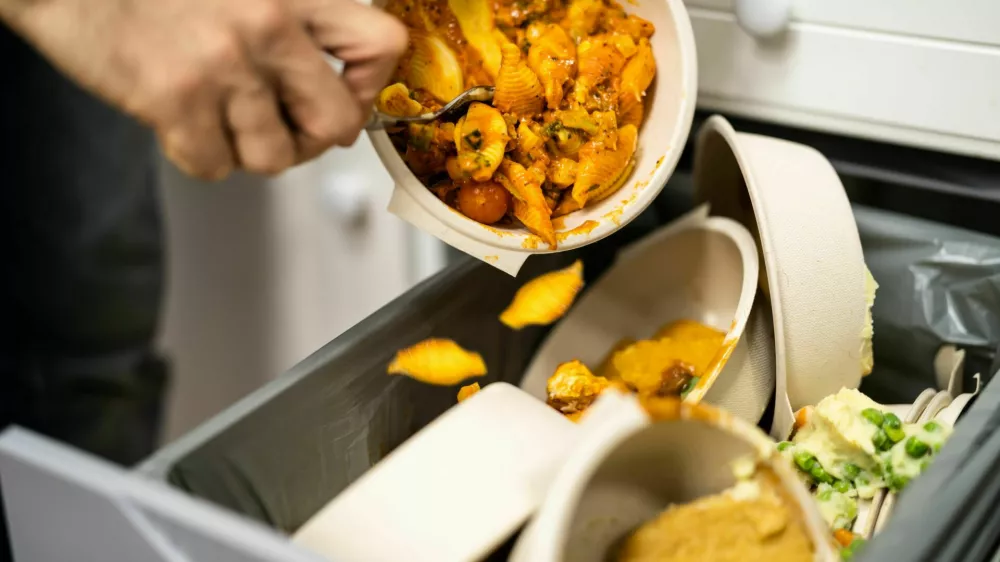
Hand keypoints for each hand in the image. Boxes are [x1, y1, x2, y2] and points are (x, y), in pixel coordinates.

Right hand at [1, 0, 406, 178]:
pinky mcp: (176, 98)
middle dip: (312, 139)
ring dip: (247, 149)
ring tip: (219, 117)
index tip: (345, 95)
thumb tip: (335, 97)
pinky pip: (215, 165)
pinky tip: (180, 120)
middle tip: (285, 129)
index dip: (368, 86)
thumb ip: (290, 23)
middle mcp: (268, 25)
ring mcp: (223, 64)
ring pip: (274, 156)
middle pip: (337, 121)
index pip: (380, 45)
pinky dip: (197, 154)